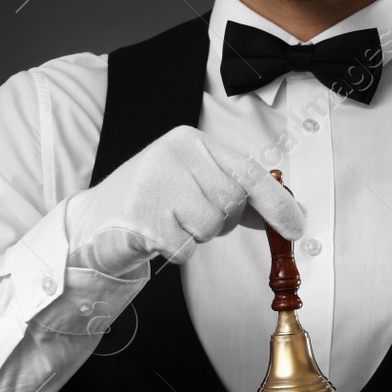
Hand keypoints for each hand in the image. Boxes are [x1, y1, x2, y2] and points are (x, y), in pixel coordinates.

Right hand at [63, 124, 304, 277]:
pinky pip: (185, 247)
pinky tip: (156, 235)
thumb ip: (240, 195)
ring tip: (170, 222)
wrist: (93, 221)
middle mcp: (173, 154)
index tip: (297, 226)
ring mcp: (155, 183)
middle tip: (191, 216)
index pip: (247, 170)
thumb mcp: (196, 185)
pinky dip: (176, 250)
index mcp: (191, 141)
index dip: (276, 202)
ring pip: (210, 226)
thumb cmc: (154, 202)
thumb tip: (291, 213)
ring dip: (196, 235)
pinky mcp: (141, 216)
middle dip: (221, 221)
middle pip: (231, 203)